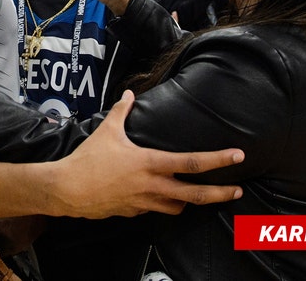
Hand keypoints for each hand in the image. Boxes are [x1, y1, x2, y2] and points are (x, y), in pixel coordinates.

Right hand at [52, 90, 243, 217]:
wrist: (67, 190)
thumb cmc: (88, 159)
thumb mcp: (107, 131)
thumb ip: (121, 111)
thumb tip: (128, 94)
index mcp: (150, 163)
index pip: (192, 163)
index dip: (218, 160)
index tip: (237, 156)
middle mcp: (152, 186)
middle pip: (195, 195)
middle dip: (219, 194)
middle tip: (238, 191)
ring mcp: (144, 202)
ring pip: (178, 208)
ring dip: (191, 202)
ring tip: (201, 196)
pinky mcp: (133, 212)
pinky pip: (155, 210)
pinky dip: (163, 204)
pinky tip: (161, 198)